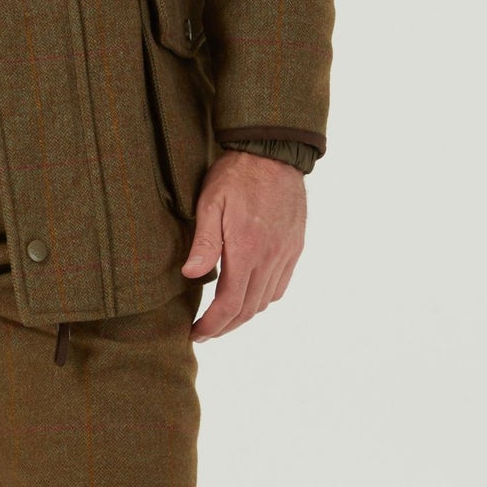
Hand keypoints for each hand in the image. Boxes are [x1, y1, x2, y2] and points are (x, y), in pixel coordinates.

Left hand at [181, 152, 306, 339]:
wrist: (274, 153)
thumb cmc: (237, 175)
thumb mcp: (211, 203)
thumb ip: (204, 242)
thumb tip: (191, 275)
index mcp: (246, 250)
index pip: (230, 304)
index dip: (212, 325)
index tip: (196, 333)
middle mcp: (270, 258)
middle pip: (249, 309)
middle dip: (225, 326)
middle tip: (205, 332)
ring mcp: (286, 254)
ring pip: (266, 300)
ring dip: (244, 315)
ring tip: (222, 318)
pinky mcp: (294, 247)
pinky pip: (280, 285)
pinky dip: (263, 299)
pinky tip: (248, 296)